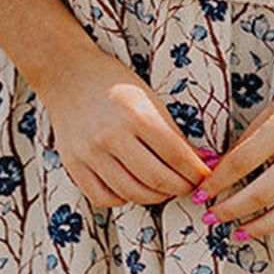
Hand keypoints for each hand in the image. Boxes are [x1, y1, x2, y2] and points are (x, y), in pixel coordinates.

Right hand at [45, 49, 213, 208]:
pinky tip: (133, 189)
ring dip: (156, 197)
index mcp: (137, 115)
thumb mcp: (149, 98)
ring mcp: (90, 153)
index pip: (177, 156)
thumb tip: (199, 160)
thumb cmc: (112, 82)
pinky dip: (123, 199)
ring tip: (165, 189)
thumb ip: (172, 132)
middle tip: (190, 186)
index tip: (205, 176)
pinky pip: (103, 197)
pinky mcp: (73, 164)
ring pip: (132, 193)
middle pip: (157, 179)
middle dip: (181, 188)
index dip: (196, 172)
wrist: (68, 73)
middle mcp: (112, 136)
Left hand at [191, 62, 273, 248]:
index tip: (199, 196)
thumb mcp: (268, 115)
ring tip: (239, 232)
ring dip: (259, 228)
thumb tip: (213, 173)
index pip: (239, 164)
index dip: (215, 184)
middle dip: (229, 211)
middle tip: (212, 218)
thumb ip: (245, 145)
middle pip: (260, 194)